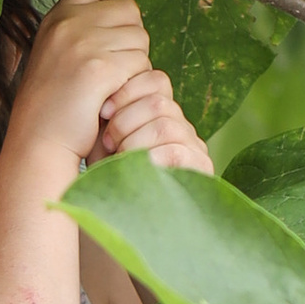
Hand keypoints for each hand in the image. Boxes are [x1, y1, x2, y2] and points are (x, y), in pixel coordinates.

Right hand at [8, 0, 152, 167]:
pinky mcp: (98, 69)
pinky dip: (134, 83)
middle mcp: (67, 23)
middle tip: (116, 67)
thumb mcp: (58, 54)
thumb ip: (82, 30)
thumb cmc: (54, 105)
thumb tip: (126, 12)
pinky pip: (139, 64)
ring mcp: (82, 44)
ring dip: (135, 64)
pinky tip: (114, 98)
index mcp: (57, 17)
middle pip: (130, 10)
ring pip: (140, 39)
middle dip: (132, 38)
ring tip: (112, 86)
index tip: (117, 21)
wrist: (38, 142)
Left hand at [88, 64, 210, 174]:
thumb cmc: (109, 181)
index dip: (128, 90)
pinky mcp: (201, 170)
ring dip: (134, 140)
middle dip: (126, 120)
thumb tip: (104, 92)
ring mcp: (195, 148)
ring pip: (165, 123)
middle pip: (159, 100)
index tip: (103, 110)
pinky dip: (149, 157)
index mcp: (162, 113)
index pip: (156, 80)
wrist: (123, 224)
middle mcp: (182, 127)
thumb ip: (112, 115)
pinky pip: (175, 150)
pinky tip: (135, 168)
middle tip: (109, 142)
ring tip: (119, 158)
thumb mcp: (106, 143)